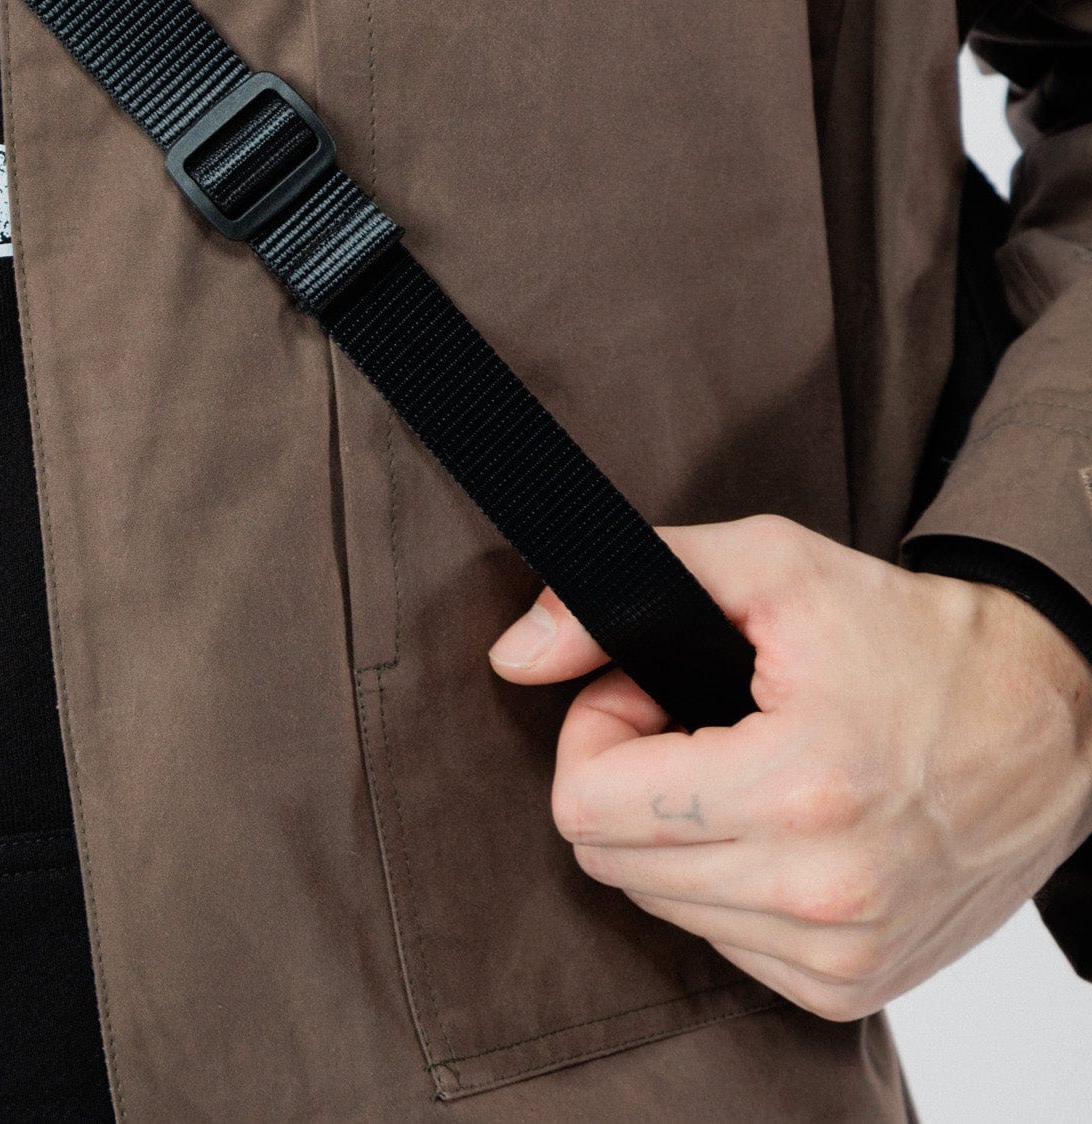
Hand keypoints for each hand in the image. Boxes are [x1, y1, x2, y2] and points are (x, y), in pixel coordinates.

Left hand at [487, 514, 1091, 1017]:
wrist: (1046, 717)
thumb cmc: (905, 634)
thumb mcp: (768, 566)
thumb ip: (622, 591)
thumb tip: (514, 655)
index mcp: (798, 789)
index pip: (588, 806)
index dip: (596, 729)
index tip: (645, 688)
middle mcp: (821, 892)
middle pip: (611, 860)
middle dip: (628, 776)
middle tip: (691, 721)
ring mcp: (841, 953)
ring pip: (659, 906)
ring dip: (674, 832)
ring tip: (741, 764)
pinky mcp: (854, 987)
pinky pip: (721, 943)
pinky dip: (726, 881)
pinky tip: (777, 822)